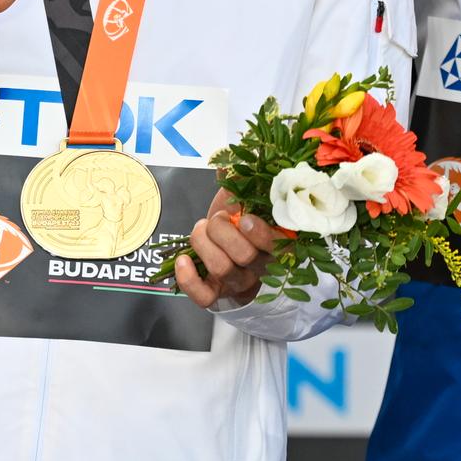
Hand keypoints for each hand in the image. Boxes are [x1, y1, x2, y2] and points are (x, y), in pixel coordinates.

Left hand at [174, 188, 277, 309]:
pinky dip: (188, 278)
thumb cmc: (241, 219)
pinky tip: (183, 259)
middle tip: (217, 219)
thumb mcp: (247, 198)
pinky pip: (204, 297)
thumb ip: (243, 180)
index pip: (277, 246)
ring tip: (201, 229)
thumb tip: (226, 164)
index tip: (243, 218)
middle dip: (222, 230)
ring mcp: (239, 281)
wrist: (229, 246)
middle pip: (244, 256)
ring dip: (203, 242)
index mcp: (277, 242)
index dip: (260, 233)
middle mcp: (261, 266)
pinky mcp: (217, 292)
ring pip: (222, 269)